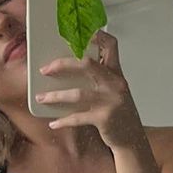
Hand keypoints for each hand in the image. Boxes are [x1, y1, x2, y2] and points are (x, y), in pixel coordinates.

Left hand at [35, 31, 144, 150]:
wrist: (131, 137)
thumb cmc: (119, 112)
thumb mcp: (113, 90)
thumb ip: (98, 78)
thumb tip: (66, 71)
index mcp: (116, 72)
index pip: (110, 45)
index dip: (96, 36)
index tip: (77, 35)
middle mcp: (114, 83)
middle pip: (86, 64)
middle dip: (62, 65)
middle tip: (45, 70)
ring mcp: (110, 100)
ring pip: (77, 93)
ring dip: (55, 96)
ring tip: (41, 98)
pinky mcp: (104, 118)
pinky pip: (78, 118)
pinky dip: (63, 121)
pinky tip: (53, 123)